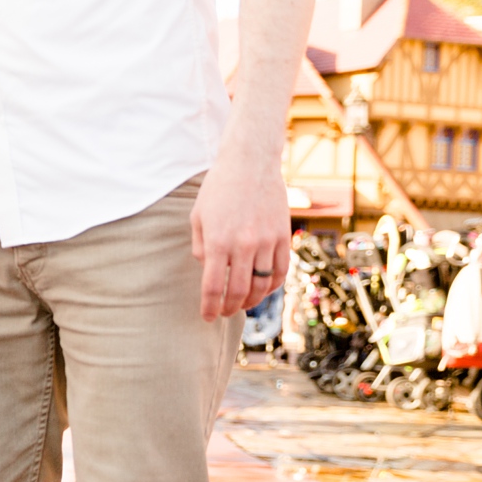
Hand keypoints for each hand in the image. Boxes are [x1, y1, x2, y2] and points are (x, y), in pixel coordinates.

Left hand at [191, 153, 290, 321]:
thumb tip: (208, 271)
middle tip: (223, 312)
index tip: (206, 317)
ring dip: (250, 300)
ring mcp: (267, 241)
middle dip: (229, 308)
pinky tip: (262, 290)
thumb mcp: (198, 217)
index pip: (213, 287)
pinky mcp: (283, 236)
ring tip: (241, 304)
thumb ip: (201, 247)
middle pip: (238, 291)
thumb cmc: (218, 189)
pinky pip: (280, 271)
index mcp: (218, 241)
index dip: (209, 307)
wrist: (250, 164)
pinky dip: (271, 286)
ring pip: (261, 285)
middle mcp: (244, 245)